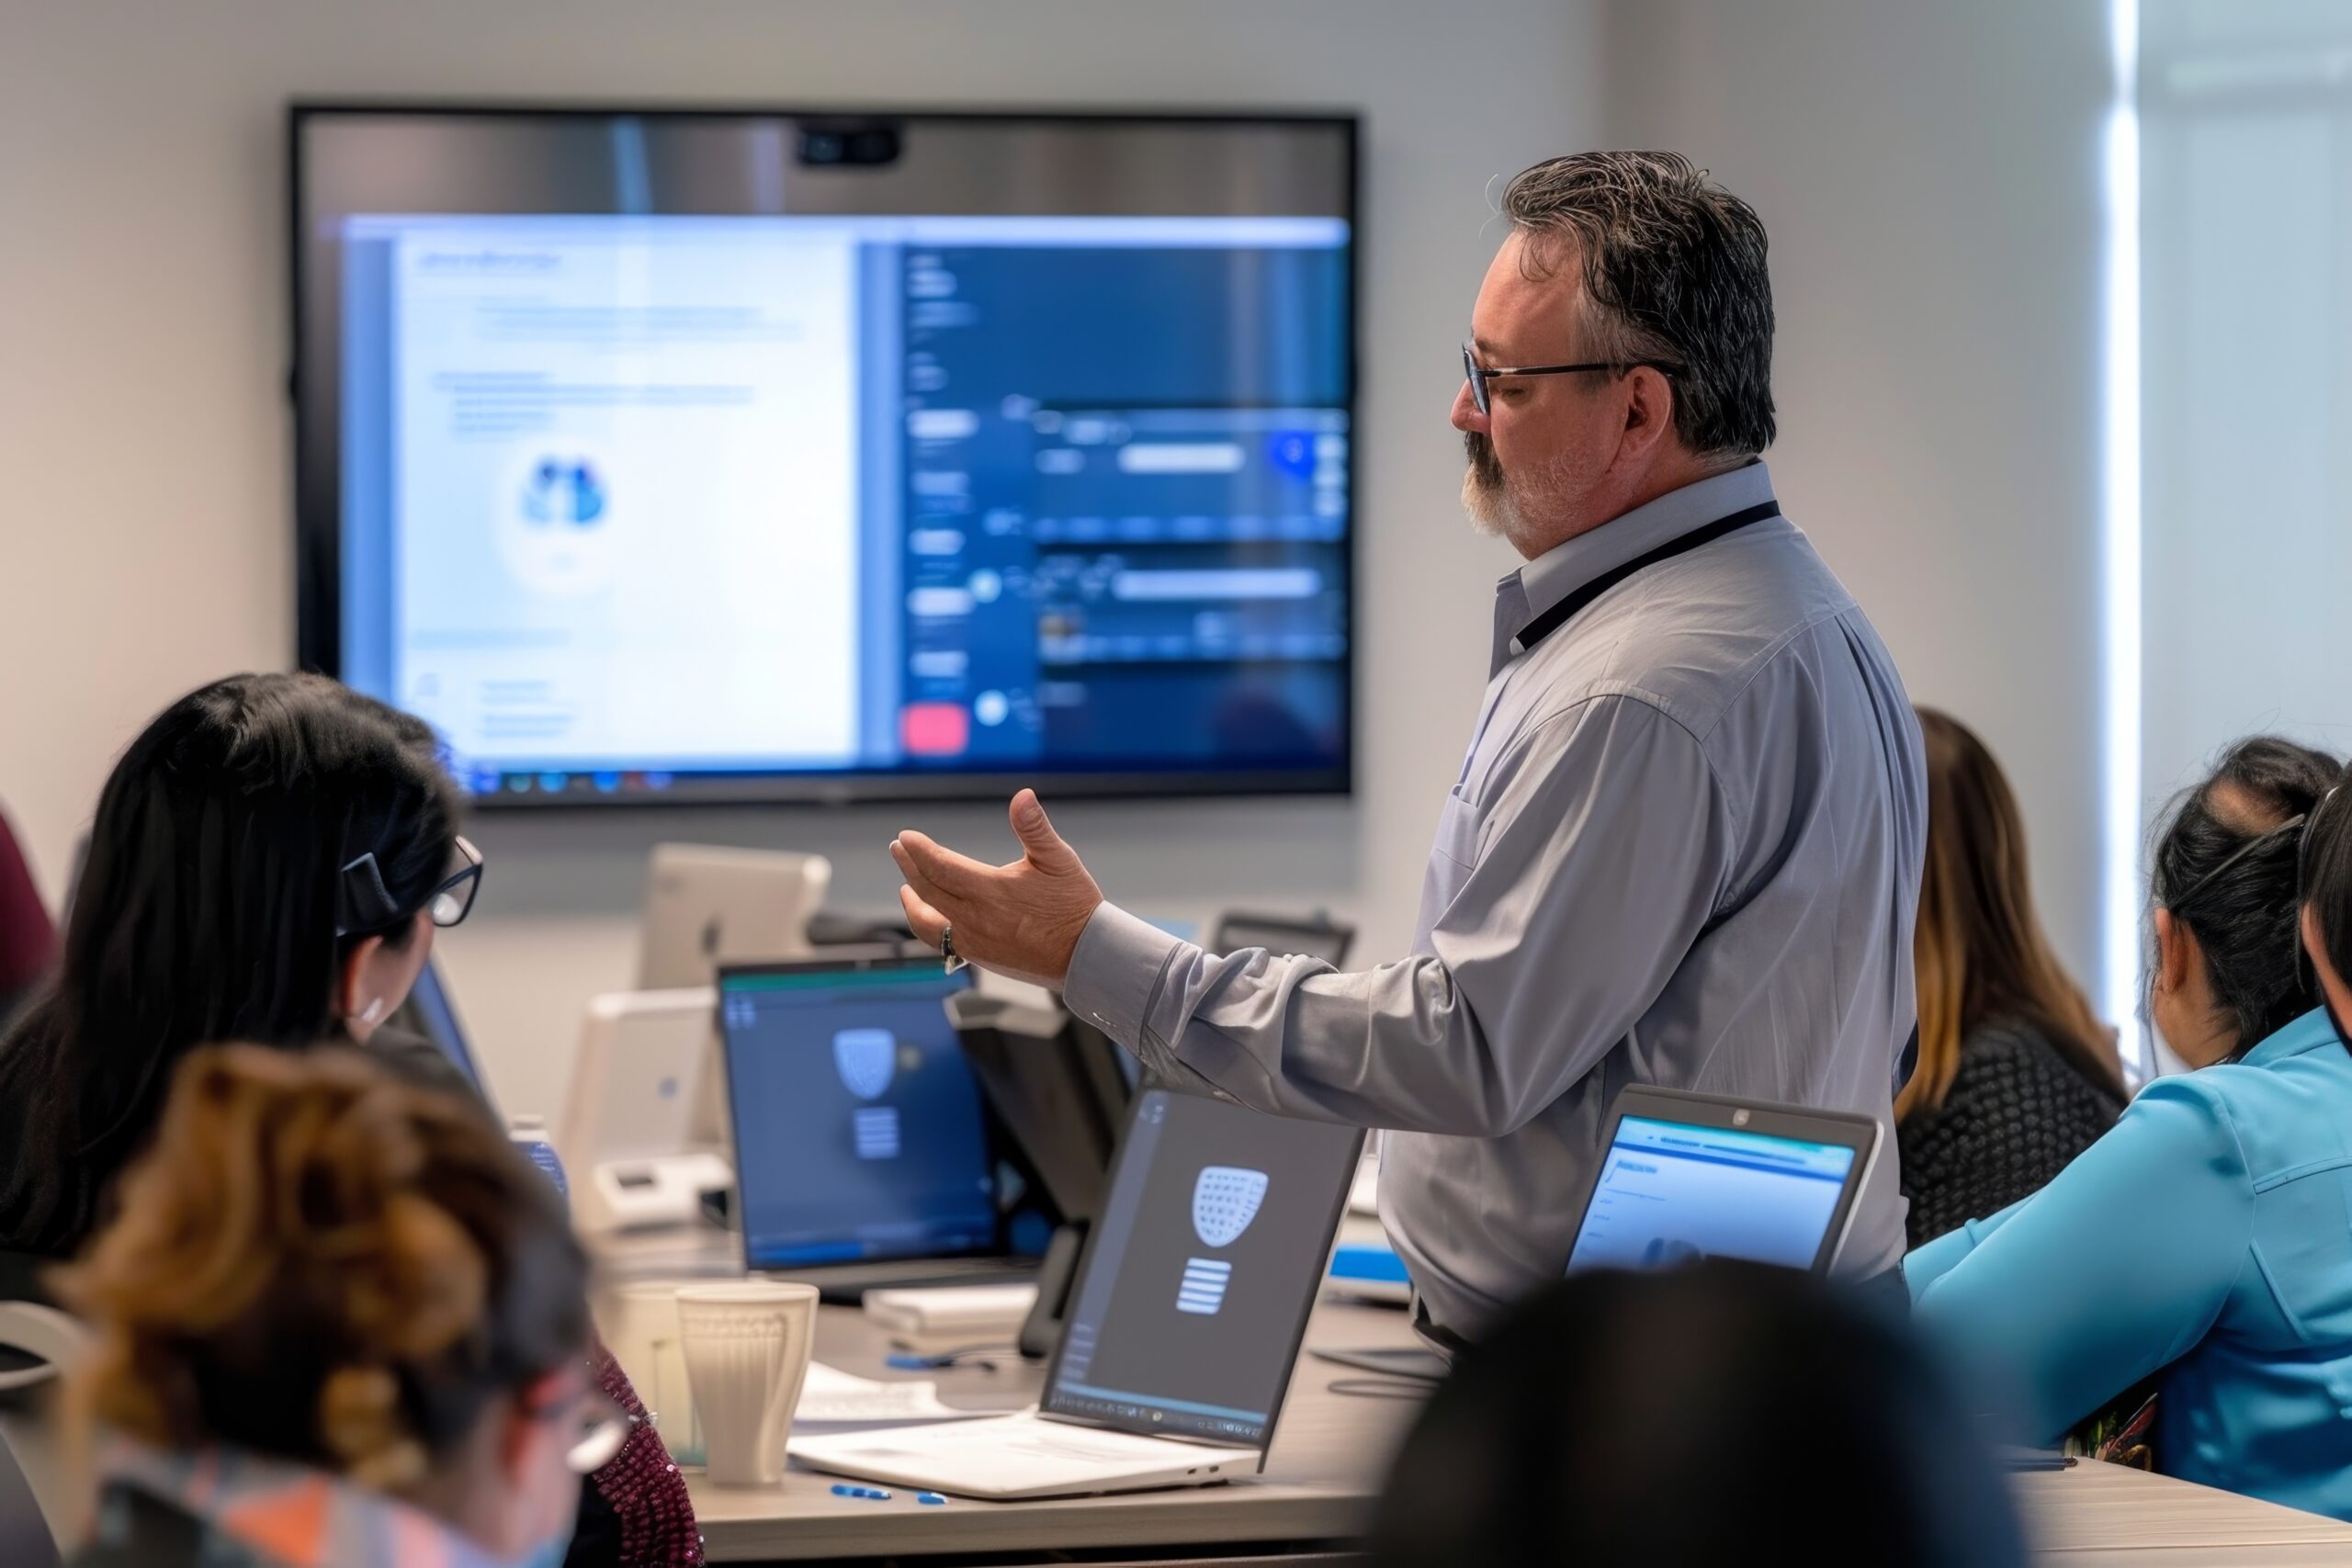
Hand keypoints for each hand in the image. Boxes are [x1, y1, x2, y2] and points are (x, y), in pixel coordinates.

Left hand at [891, 790, 1103, 988]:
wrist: (1085, 956)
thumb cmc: (1074, 904)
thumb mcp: (1059, 859)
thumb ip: (1035, 827)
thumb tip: (1022, 795)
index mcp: (991, 891)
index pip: (940, 866)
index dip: (919, 850)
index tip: (906, 836)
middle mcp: (975, 919)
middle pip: (927, 890)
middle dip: (909, 867)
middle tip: (898, 848)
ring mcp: (974, 941)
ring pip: (927, 921)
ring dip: (912, 899)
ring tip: (905, 886)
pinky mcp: (979, 956)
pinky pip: (940, 941)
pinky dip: (927, 924)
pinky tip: (930, 915)